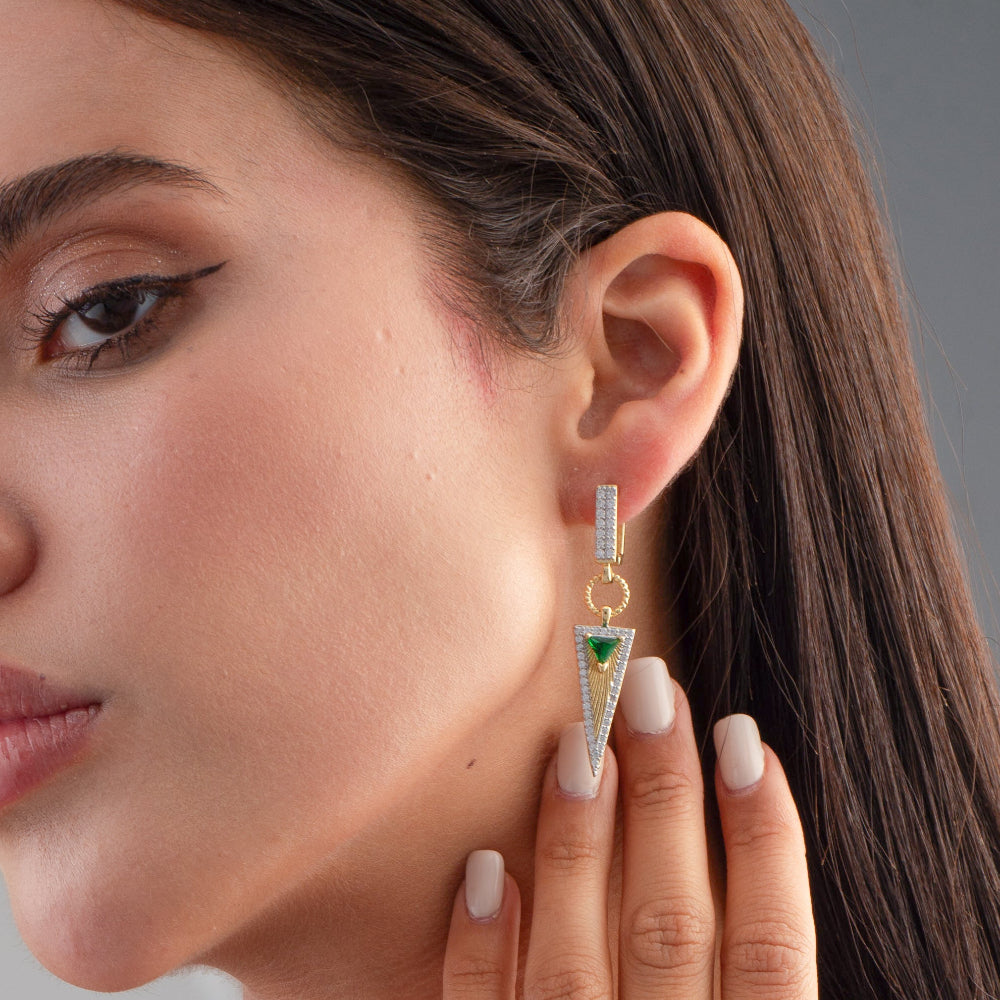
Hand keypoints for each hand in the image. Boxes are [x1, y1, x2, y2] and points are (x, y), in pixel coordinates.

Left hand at [442, 655, 817, 997]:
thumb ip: (746, 976)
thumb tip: (729, 825)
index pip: (773, 948)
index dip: (767, 840)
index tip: (744, 735)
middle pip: (672, 926)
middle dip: (665, 798)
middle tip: (650, 688)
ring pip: (575, 964)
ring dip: (576, 846)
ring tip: (577, 742)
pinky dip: (481, 951)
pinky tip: (483, 869)